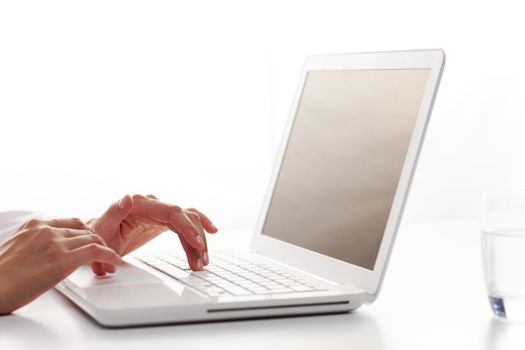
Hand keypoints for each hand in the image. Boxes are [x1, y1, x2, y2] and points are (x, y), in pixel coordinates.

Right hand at [0, 218, 121, 314]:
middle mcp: (47, 229)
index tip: (94, 242)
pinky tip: (115, 262)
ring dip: (106, 251)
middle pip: (85, 231)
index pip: (72, 223)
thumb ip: (36, 245)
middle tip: (106, 255)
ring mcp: (55, 243)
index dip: (87, 234)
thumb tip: (47, 255)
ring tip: (111, 262)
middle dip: (99, 243)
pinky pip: (96, 251)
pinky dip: (110, 256)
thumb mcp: (17, 250)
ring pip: (93, 239)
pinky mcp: (62, 259)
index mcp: (35, 225)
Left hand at [89, 194, 217, 274]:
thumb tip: (127, 197)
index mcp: (140, 204)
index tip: (197, 244)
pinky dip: (198, 229)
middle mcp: (153, 204)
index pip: (172, 212)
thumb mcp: (101, 229)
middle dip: (196, 240)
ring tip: (202, 263)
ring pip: (189, 220)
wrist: (97, 239)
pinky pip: (186, 222)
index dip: (187, 227)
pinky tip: (211, 233)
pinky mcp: (164, 219)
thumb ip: (113, 213)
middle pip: (185, 217)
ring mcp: (160, 211)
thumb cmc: (97, 236)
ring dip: (198, 241)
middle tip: (200, 262)